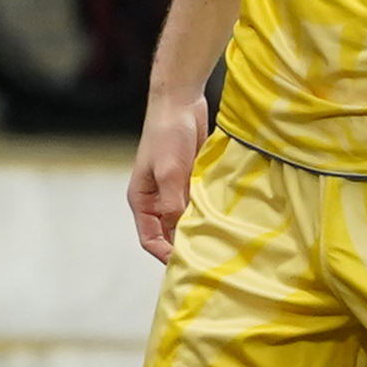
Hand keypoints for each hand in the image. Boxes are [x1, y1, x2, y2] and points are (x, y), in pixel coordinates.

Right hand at [129, 88, 208, 261]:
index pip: (150, 239)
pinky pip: (199, 205)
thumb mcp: (169, 171)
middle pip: (168, 234)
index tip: (186, 265)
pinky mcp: (191, 181)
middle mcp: (156, 199)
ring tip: (219, 244)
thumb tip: (181, 231)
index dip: (165, 254)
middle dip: (184, 246)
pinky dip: (209, 214)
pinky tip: (225, 221)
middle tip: (208, 259)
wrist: (180, 101)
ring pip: (186, 221)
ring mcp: (174, 190)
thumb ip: (172, 202)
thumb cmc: (166, 133)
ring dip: (199, 230)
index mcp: (141, 200)